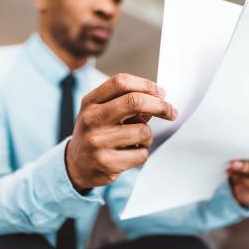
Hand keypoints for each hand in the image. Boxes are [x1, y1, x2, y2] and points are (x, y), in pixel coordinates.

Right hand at [66, 73, 177, 190]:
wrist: (76, 165)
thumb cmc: (96, 132)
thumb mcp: (101, 111)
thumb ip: (125, 102)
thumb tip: (158, 100)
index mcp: (90, 102)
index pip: (121, 82)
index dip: (146, 85)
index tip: (161, 93)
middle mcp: (91, 119)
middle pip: (134, 102)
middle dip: (160, 105)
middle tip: (172, 112)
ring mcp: (97, 142)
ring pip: (143, 131)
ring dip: (148, 136)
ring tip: (137, 141)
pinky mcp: (106, 163)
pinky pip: (141, 154)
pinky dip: (141, 153)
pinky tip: (129, 155)